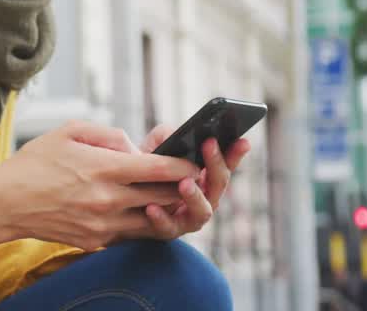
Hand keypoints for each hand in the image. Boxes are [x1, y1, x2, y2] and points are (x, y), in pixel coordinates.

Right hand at [0, 121, 197, 251]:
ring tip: (170, 194)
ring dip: (164, 208)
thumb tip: (134, 147)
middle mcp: (107, 200)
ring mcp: (103, 225)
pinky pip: (129, 232)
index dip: (183, 165)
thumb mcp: (69, 131)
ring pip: (152, 220)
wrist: (4, 204)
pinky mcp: (96, 242)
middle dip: (181, 188)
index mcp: (103, 169)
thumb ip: (108, 134)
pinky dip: (139, 220)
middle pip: (163, 197)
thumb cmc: (35, 162)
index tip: (195, 160)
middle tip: (191, 178)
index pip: (158, 169)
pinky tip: (139, 207)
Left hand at [136, 124, 250, 239]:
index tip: (243, 140)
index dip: (236, 153)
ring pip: (202, 211)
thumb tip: (171, 135)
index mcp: (207, 177)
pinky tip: (151, 207)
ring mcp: (190, 217)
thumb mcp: (155, 146)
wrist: (124, 198)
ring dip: (195, 196)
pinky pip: (168, 227)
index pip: (227, 164)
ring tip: (185, 183)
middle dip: (216, 164)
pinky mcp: (169, 231)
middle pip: (219, 184)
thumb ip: (164, 136)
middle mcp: (205, 198)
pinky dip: (161, 218)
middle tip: (209, 144)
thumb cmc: (145, 168)